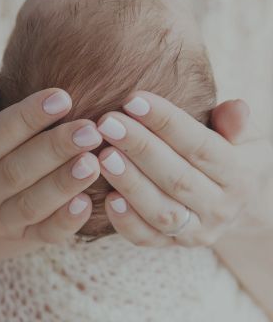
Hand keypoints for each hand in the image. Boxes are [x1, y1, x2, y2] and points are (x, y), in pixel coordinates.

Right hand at [0, 81, 102, 266]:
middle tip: (90, 129)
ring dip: (65, 184)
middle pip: (16, 171)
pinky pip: (43, 235)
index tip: (61, 98)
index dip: (25, 118)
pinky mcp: (18, 240)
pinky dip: (66, 222)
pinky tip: (87, 203)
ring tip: (94, 162)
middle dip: (55, 149)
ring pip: (32, 204)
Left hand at [95, 91, 272, 246]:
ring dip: (130, 183)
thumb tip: (235, 107)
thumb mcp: (243, 139)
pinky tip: (106, 197)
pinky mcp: (170, 244)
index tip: (133, 100)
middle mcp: (220, 208)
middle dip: (139, 148)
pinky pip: (146, 238)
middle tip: (108, 123)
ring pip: (160, 210)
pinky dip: (126, 221)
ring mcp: (195, 231)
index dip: (166, 122)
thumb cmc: (228, 159)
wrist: (232, 204)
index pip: (200, 146)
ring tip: (103, 155)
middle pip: (176, 178)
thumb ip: (235, 125)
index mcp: (238, 177)